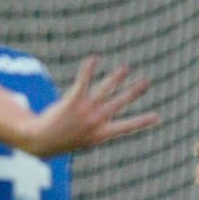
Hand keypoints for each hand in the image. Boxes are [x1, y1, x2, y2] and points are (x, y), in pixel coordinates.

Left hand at [30, 57, 157, 154]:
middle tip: (145, 82)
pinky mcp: (74, 100)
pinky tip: (95, 58)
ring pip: (105, 90)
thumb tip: (106, 120)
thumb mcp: (84, 139)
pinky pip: (84, 81)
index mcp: (102, 134)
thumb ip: (97, 129)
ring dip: (116, 78)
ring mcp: (86, 110)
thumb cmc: (63, 140)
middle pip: (119, 103)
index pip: (127, 127)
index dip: (143, 121)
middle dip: (133, 92)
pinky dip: (90, 68)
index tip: (157, 116)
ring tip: (125, 69)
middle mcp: (97, 121)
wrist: (41, 141)